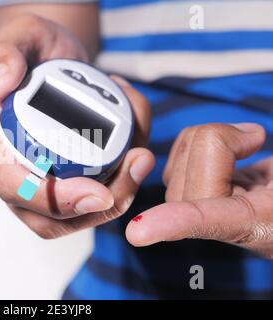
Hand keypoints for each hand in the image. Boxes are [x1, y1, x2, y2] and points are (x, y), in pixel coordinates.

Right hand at [0, 13, 153, 238]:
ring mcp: (46, 183)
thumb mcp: (19, 38)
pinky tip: (136, 139)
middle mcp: (19, 175)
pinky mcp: (70, 180)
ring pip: (80, 214)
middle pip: (55, 217)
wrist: (50, 62)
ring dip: (120, 192)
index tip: (99, 192)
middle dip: (102, 204)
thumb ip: (2, 55)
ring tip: (142, 152)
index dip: (56, 200)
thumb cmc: (33, 54)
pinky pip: (97, 195)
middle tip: (138, 163)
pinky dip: (124, 176)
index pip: (16, 190)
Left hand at [126, 123, 272, 257]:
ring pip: (176, 167)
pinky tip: (230, 145)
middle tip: (254, 137)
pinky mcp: (202, 190)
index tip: (139, 233)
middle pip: (188, 180)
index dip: (176, 223)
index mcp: (259, 226)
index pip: (209, 221)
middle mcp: (225, 223)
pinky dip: (198, 142)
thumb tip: (250, 135)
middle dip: (217, 141)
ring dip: (206, 138)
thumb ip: (271, 167)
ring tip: (246, 140)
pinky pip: (179, 161)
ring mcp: (209, 207)